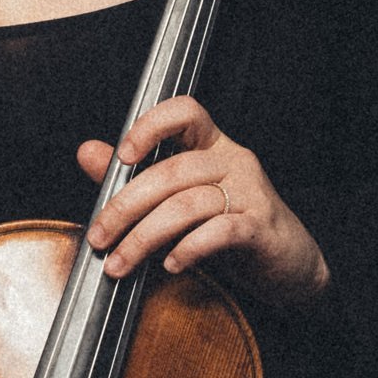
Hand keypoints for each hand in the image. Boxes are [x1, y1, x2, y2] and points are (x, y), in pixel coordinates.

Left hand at [76, 95, 328, 306]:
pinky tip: (170, 265)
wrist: (290, 264)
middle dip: (126, 207)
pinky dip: (189, 248)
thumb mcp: (180, 200)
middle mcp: (233, 161)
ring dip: (145, 237)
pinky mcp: (260, 228)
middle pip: (171, 172)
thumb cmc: (231, 227)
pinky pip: (220, 231)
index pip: (185, 112)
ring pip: (188, 205)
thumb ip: (134, 176)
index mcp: (212, 146)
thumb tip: (87, 151)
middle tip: (99, 237)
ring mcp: (250, 193)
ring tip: (120, 263)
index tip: (122, 155)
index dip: (151, 126)